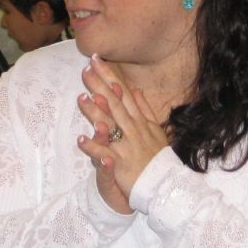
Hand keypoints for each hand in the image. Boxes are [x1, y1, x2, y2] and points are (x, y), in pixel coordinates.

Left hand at [76, 54, 168, 201]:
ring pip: (109, 126)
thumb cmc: (158, 159)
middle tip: (85, 69)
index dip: (109, 76)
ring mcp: (126, 146)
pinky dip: (94, 148)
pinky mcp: (121, 165)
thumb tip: (137, 89)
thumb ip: (144, 109)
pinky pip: (104, 155)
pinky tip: (80, 140)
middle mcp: (132, 129)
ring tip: (81, 98)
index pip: (122, 93)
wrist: (167, 187)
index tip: (96, 59)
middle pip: (114, 103)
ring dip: (95, 113)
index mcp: (138, 120)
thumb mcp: (155, 130)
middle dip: (99, 86)